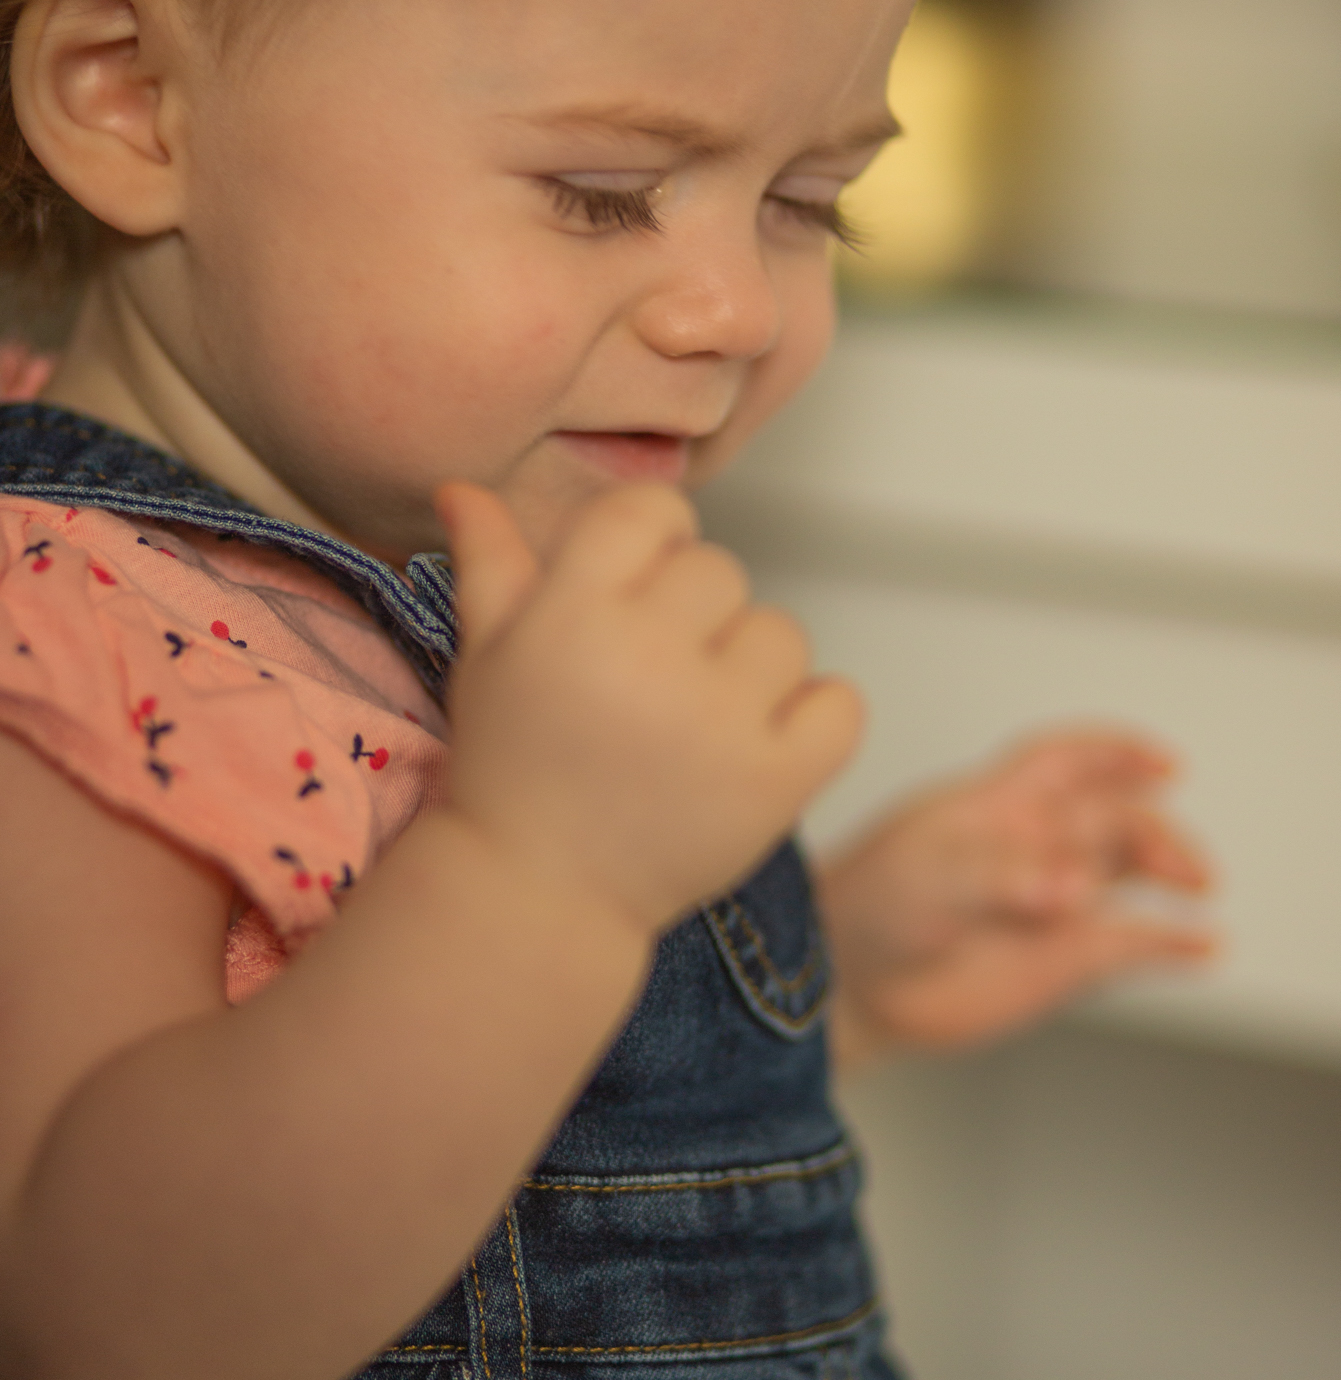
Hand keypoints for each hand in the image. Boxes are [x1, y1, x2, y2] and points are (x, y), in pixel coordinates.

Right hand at [438, 481, 862, 935]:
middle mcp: (649, 658)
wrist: (540, 892)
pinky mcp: (776, 782)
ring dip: (750, 669)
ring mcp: (720, 723)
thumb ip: (490, 561)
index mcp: (574, 614)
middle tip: (652, 678)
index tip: (633, 595)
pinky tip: (758, 742)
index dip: (652, 545)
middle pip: (721, 571)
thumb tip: (462, 486)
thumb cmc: (514, 764)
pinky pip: (839, 704)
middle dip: (693, 614)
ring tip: (694, 721)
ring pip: (782, 634)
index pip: (654, 512)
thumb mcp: (487, 654)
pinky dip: (813, 717)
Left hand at [817, 730, 1214, 1062]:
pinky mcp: (1063, 959)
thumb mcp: (930, 872)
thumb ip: (1004, 875)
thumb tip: (1071, 885)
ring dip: (1171, 871)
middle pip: (1113, 819)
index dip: (1116, 753)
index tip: (1164, 763)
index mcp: (999, 805)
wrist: (851, 983)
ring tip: (1198, 885)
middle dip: (1154, 831)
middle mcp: (1035, 847)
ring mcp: (1053, 902)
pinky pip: (1132, 944)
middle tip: (1179, 861)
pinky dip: (1172, 943)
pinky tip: (1204, 945)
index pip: (1069, 762)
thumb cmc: (872, 905)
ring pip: (1130, 871)